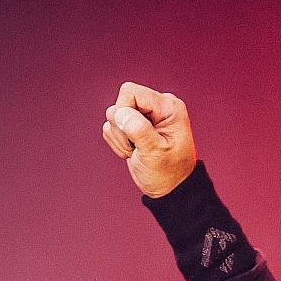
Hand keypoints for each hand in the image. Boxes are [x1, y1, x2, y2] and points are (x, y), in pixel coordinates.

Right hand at [102, 81, 196, 197]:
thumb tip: (119, 113)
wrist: (170, 189)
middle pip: (120, 103)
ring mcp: (143, 115)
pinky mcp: (131, 125)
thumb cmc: (169, 173)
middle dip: (122, 128)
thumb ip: (139, 130)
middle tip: (138, 147)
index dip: (123, 110)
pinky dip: (117, 143)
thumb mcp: (156, 153)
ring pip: (112, 115)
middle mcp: (156, 106)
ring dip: (120, 138)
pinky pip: (110, 126)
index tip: (131, 133)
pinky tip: (133, 152)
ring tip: (137, 151)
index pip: (131, 92)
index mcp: (168, 107)